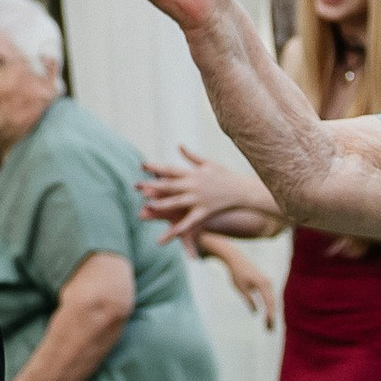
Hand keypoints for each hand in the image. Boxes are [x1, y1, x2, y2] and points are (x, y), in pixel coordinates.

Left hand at [139, 143, 259, 243]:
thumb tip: (179, 145)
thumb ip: (191, 156)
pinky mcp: (205, 211)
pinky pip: (190, 221)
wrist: (243, 190)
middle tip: (136, 186)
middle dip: (152, 185)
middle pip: (169, 185)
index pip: (170, 169)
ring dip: (162, 204)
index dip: (155, 167)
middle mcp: (194, 185)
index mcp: (193, 173)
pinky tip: (170, 234)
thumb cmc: (226, 175)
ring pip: (177, 202)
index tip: (142, 165)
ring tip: (147, 206)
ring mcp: (199, 199)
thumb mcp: (208, 163)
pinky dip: (180, 228)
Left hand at [201, 232, 281, 329]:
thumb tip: (255, 312)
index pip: (269, 303)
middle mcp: (268, 283)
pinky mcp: (266, 282)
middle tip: (269, 330)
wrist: (236, 259)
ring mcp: (268, 282)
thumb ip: (249, 300)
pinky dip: (269, 306)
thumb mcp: (241, 288)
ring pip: (272, 301)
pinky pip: (269, 297)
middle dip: (271, 317)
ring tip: (268, 325)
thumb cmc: (237, 273)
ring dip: (270, 313)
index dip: (270, 315)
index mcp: (263, 284)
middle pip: (273, 303)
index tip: (270, 325)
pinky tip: (267, 316)